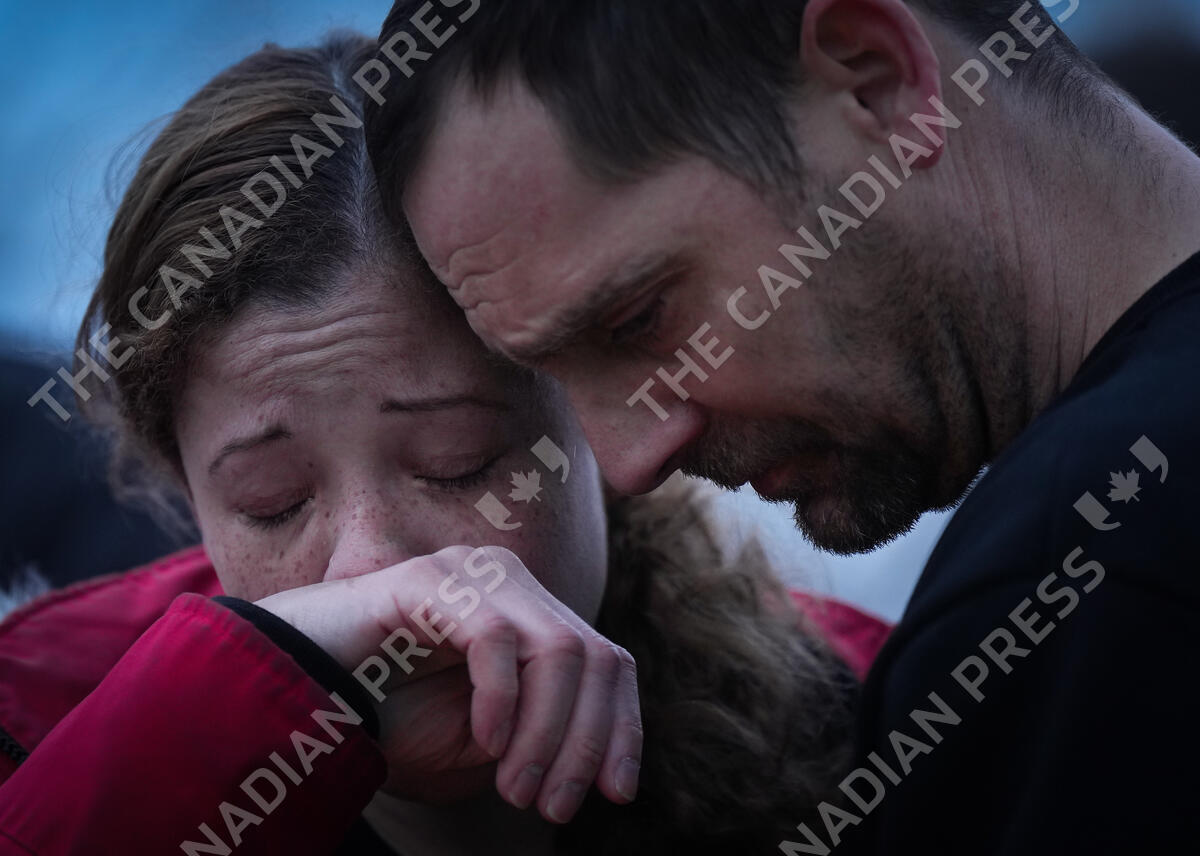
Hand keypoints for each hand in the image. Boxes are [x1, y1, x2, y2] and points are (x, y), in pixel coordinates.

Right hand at [255, 546, 641, 823]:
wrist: (289, 698)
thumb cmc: (384, 720)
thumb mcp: (480, 742)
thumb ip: (540, 734)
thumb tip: (605, 765)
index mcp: (527, 614)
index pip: (606, 659)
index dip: (622, 726)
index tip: (618, 792)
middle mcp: (508, 582)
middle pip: (592, 655)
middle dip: (585, 741)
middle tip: (554, 806)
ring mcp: (471, 572)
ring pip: (556, 649)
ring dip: (546, 733)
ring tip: (516, 789)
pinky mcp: (429, 578)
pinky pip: (496, 638)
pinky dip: (501, 700)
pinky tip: (485, 742)